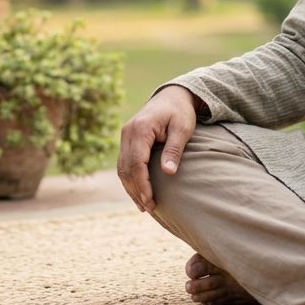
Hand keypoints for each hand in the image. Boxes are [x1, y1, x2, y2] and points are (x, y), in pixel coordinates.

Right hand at [117, 85, 199, 212]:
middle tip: (149, 209)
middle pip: (126, 169)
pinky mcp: (127, 140)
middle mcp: (127, 133)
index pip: (137, 163)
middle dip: (136, 191)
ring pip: (122, 168)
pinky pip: (125, 163)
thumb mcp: (183, 128)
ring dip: (131, 188)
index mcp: (140, 129)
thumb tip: (168, 172)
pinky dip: (130, 179)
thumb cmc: (180, 112)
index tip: (151, 201)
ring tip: (144, 206)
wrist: (172, 96)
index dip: (142, 185)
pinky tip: (139, 193)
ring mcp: (125, 136)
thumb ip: (174, 149)